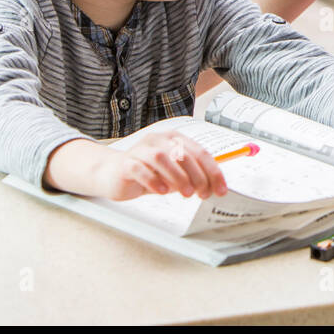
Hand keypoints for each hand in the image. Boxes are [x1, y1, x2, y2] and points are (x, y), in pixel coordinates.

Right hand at [93, 131, 227, 201]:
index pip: (200, 152)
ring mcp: (141, 149)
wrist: (112, 173)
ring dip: (178, 177)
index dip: (212, 171)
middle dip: (198, 176)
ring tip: (186, 194)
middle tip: (202, 193)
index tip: (220, 189)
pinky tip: (162, 191)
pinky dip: (154, 180)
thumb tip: (213, 187)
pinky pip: (140, 168)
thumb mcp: (173, 174)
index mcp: (174, 139)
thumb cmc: (147, 172)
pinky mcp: (126, 163)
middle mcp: (158, 140)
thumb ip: (191, 177)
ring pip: (162, 158)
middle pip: (183, 154)